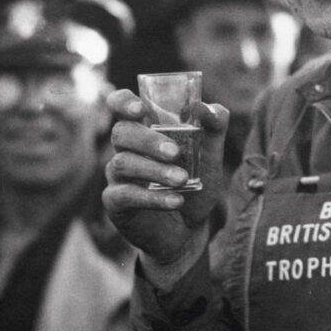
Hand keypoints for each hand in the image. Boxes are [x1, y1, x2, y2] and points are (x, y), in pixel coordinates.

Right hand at [103, 89, 228, 271]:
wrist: (191, 228)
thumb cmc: (195, 183)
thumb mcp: (210, 156)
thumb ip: (214, 129)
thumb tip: (208, 108)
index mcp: (144, 129)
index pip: (119, 105)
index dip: (123, 102)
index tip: (141, 109)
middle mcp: (125, 149)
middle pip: (122, 132)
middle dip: (148, 141)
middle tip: (175, 153)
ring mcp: (117, 176)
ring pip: (123, 163)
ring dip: (154, 170)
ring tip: (183, 179)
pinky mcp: (116, 203)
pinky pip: (126, 195)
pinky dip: (152, 198)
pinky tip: (176, 201)